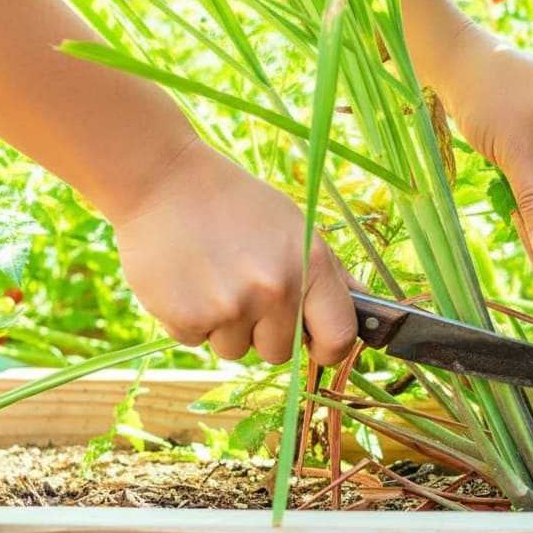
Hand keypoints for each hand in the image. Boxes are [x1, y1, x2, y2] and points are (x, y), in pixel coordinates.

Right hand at [110, 140, 358, 365]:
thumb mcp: (296, 227)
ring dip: (226, 327)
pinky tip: (187, 281)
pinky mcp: (187, 317)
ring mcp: (230, 306)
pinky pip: (197, 341)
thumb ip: (331, 274)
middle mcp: (275, 289)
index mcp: (310, 265)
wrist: (163, 180)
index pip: (339, 336)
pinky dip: (191, 320)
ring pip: (236, 350)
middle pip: (280, 352)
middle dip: (265, 331)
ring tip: (213, 279)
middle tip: (245, 288)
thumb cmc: (236, 204)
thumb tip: (368, 310)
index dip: (329, 348)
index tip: (316, 344)